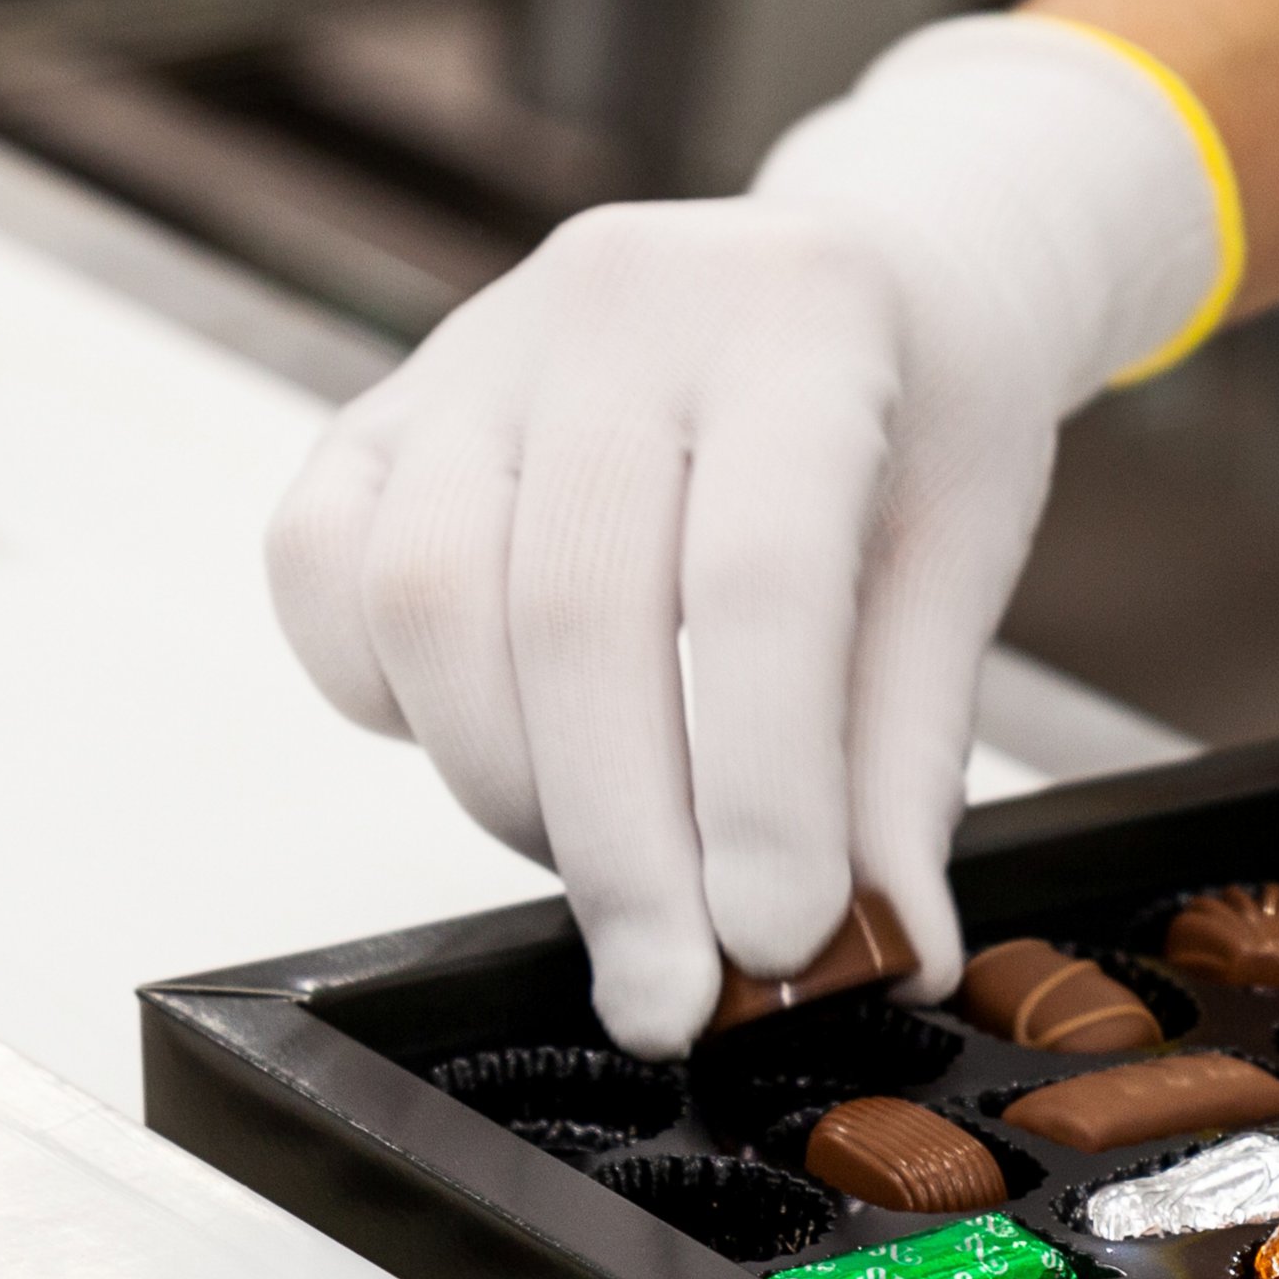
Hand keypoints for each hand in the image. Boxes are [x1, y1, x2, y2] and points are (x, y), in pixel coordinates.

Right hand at [265, 18, 1228, 1056]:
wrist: (852, 276)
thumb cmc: (918, 423)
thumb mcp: (959, 565)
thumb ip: (908, 760)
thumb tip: (892, 956)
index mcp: (798, 318)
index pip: (758, 579)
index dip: (761, 785)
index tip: (779, 947)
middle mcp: (618, 302)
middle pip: (574, 610)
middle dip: (622, 847)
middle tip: (671, 1001)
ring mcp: (478, 347)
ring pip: (427, 598)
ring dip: (509, 788)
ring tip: (612, 868)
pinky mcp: (379, 406)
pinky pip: (319, 566)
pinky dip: (384, 695)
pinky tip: (494, 745)